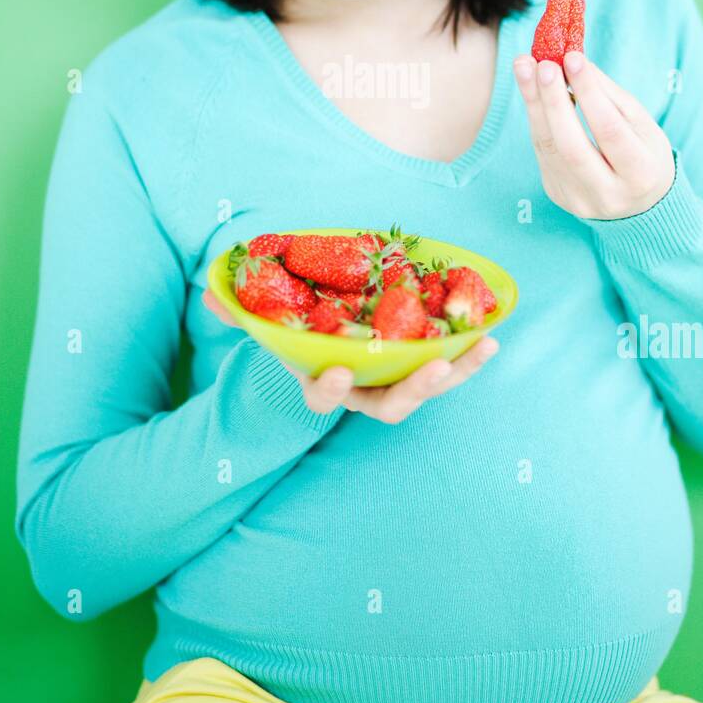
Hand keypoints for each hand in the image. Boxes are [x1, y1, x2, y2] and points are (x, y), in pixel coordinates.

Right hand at [202, 289, 498, 422]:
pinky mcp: (423, 366)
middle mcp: (365, 392)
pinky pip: (450, 365)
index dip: (331, 389)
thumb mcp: (270, 319)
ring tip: (483, 348)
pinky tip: (492, 335)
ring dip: (458, 372)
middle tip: (436, 367)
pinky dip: (471, 354)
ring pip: (429, 388)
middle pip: (390, 405)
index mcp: (325, 382)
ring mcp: (397, 383)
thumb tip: (210, 297)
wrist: (333, 330)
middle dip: (415, 389)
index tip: (339, 372)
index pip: (323, 397)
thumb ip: (241, 310)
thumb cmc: (300, 327)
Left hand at [513, 49, 675, 220]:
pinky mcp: (557, 194)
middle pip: (571, 146)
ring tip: (525, 67)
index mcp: (641, 175)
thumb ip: (607, 94)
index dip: (589, 93)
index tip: (572, 58)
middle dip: (554, 101)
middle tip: (543, 63)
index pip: (610, 131)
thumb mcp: (641, 123)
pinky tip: (532, 91)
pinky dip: (536, 118)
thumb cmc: (643, 152)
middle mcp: (608, 195)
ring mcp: (578, 199)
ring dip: (534, 104)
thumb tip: (573, 60)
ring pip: (549, 148)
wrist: (639, 203)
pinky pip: (542, 152)